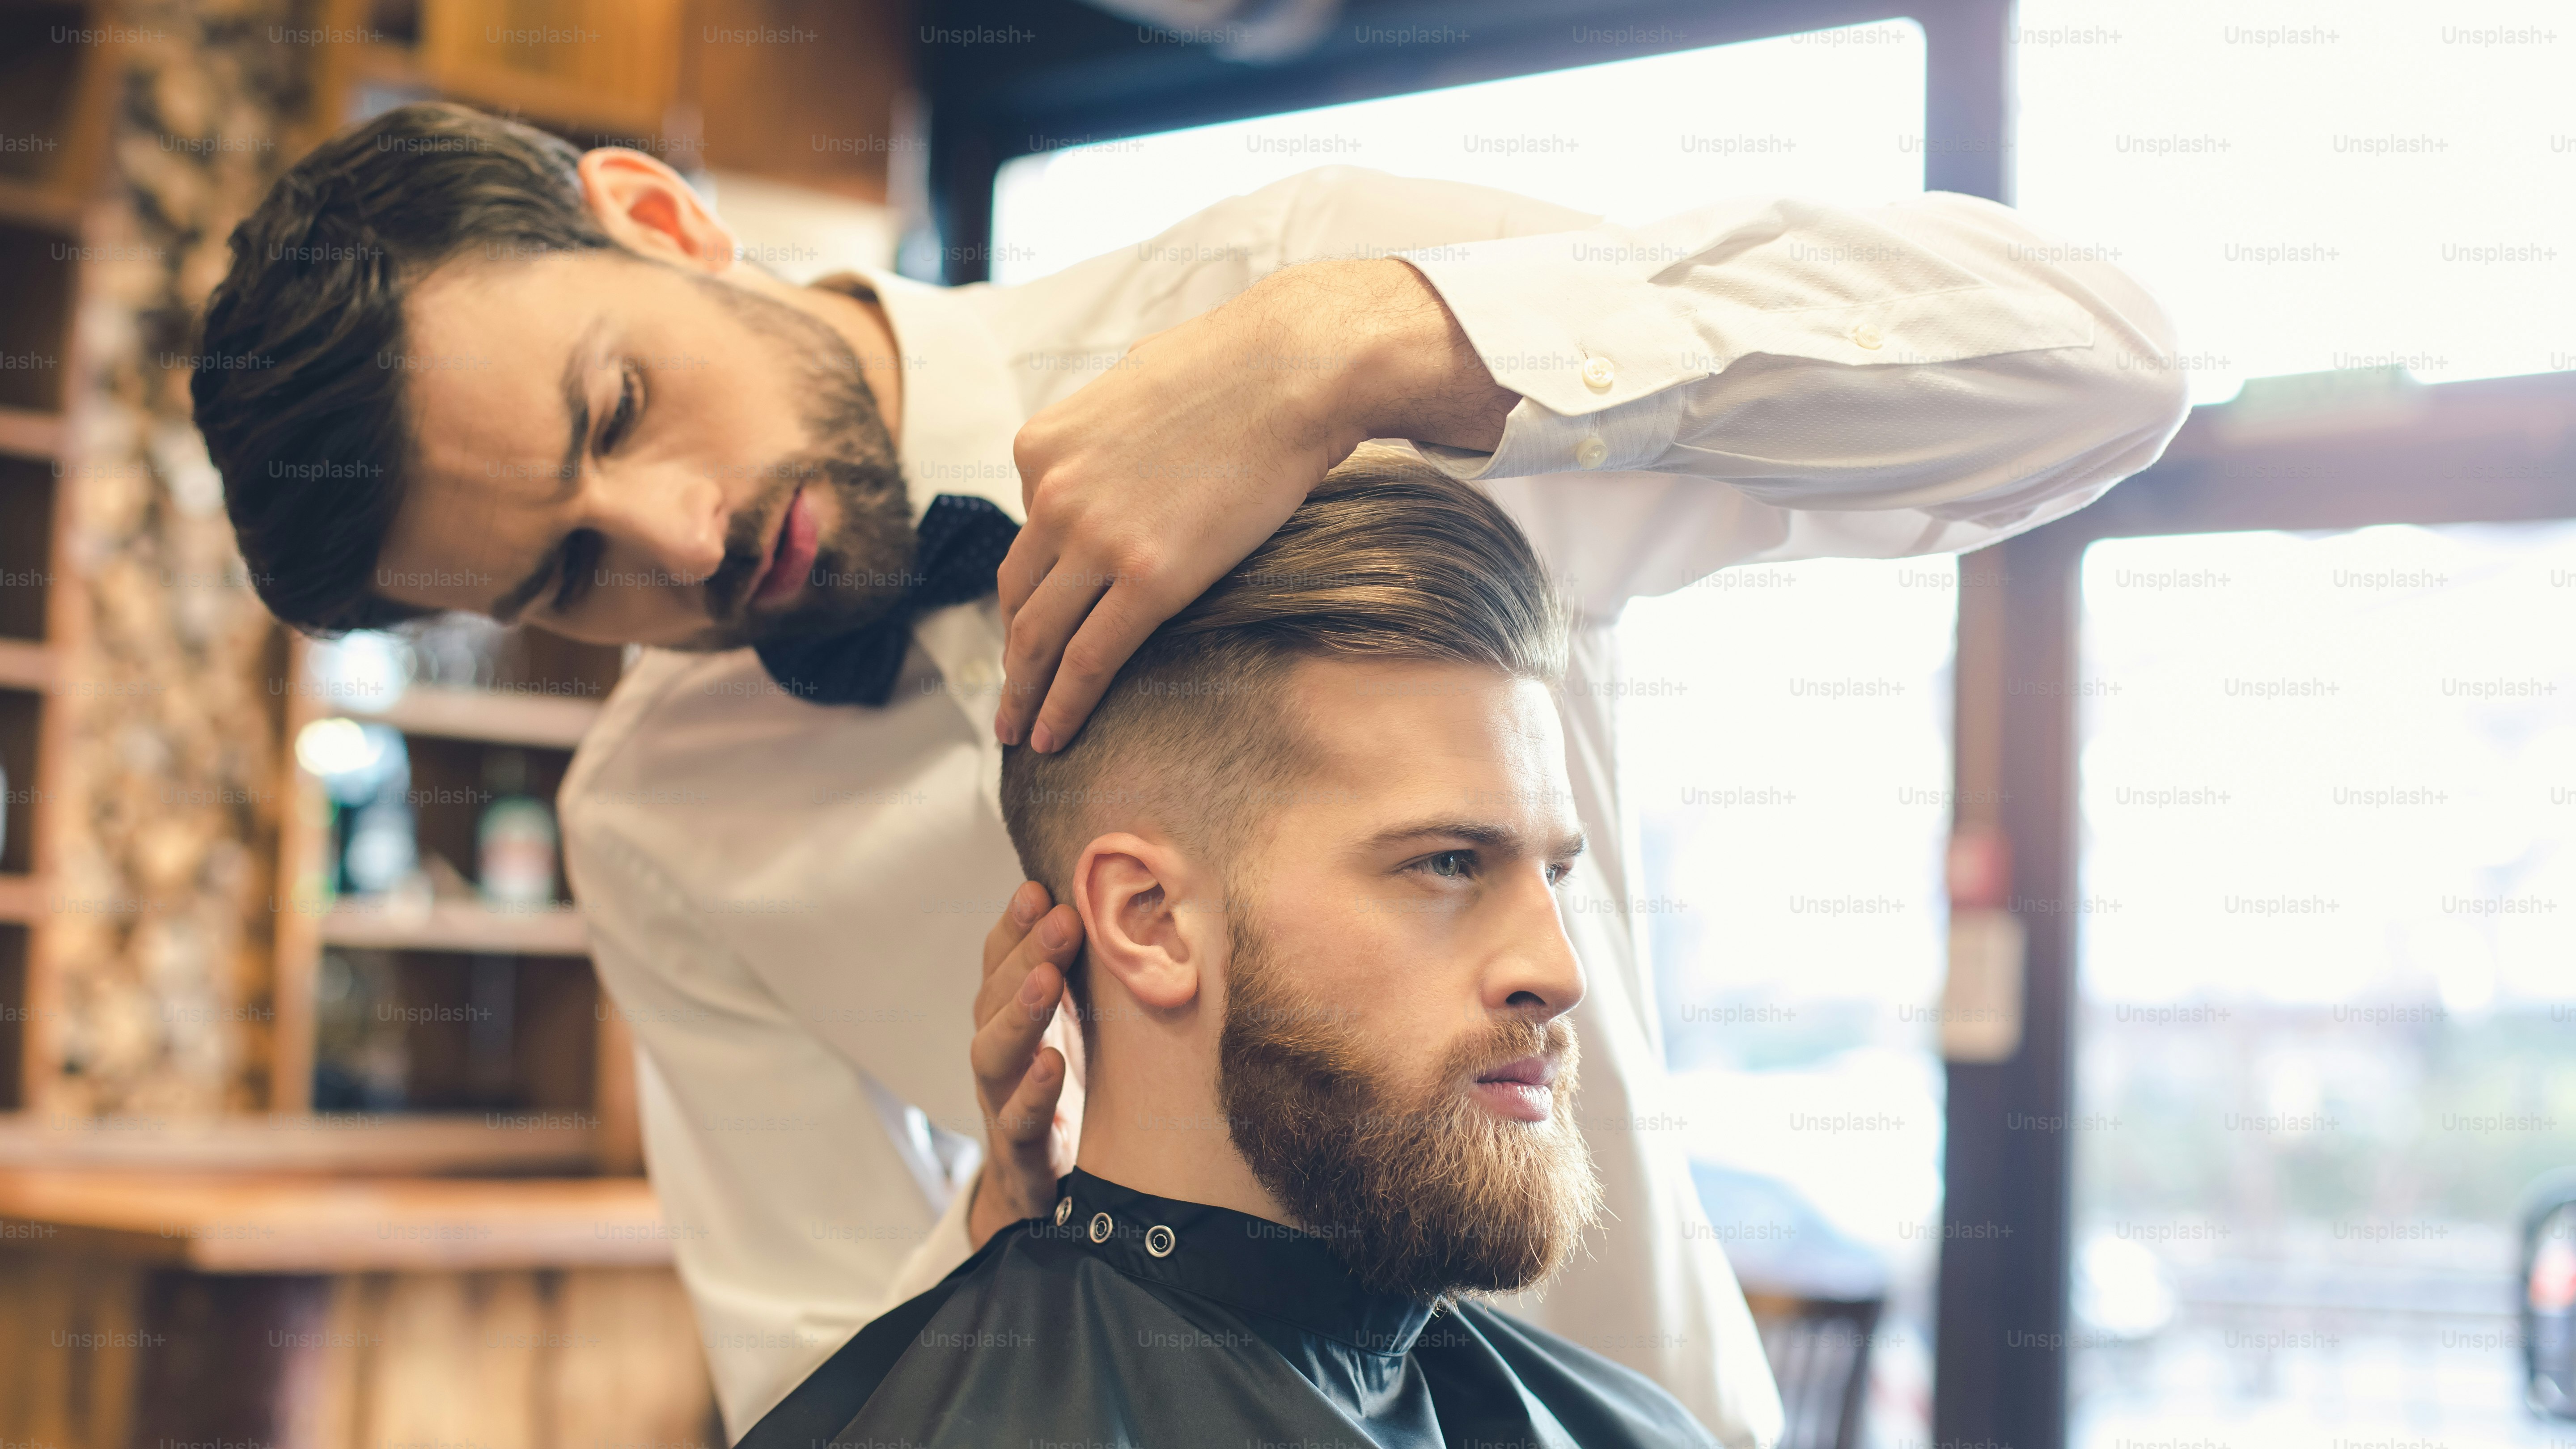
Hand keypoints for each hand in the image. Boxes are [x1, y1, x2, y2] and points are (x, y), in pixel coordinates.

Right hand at [967, 881, 1084, 1246]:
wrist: (1045, 1192)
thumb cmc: (1065, 1094)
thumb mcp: (1074, 1031)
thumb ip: (1079, 979)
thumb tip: (1116, 910)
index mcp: (1006, 1020)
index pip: (999, 964)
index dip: (1014, 927)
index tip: (1040, 888)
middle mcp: (996, 1057)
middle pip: (992, 1000)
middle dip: (1025, 955)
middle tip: (1062, 919)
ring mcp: (1001, 1104)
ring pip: (993, 1055)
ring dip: (1020, 1013)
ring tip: (1047, 979)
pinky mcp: (1021, 1153)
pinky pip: (1018, 1121)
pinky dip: (1032, 1092)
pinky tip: (1052, 1065)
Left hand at [994, 258, 1516, 751]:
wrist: (1296, 368)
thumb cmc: (1236, 367)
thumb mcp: (1133, 388)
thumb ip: (1106, 437)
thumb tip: (1119, 462)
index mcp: (1042, 447)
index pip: (1028, 533)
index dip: (1035, 588)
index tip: (1035, 625)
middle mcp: (1052, 493)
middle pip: (1018, 593)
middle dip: (1010, 654)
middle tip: (1005, 699)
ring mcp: (1097, 537)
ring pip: (1039, 637)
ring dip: (1024, 693)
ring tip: (1017, 731)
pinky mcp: (1150, 577)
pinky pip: (1090, 659)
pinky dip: (1063, 706)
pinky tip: (1052, 739)